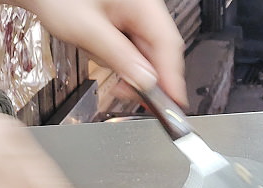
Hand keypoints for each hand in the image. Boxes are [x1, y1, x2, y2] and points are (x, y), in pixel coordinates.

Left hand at [22, 0, 187, 105]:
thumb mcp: (88, 30)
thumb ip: (119, 57)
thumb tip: (145, 82)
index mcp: (143, 4)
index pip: (168, 45)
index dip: (173, 78)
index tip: (174, 104)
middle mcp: (143, 9)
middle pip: (159, 52)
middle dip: (148, 79)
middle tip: (137, 100)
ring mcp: (133, 17)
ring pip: (145, 54)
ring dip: (131, 71)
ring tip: (110, 73)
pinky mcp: (123, 24)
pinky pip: (132, 50)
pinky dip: (122, 63)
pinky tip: (106, 60)